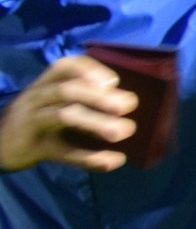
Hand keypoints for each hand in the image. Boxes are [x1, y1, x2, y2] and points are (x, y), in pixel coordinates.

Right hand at [0, 56, 140, 173]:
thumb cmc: (36, 117)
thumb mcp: (50, 101)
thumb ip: (78, 96)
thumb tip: (126, 100)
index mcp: (44, 84)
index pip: (63, 66)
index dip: (89, 69)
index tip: (113, 81)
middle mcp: (37, 98)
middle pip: (66, 91)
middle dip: (99, 96)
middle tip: (129, 104)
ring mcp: (33, 122)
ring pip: (64, 116)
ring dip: (96, 122)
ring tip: (125, 131)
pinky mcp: (35, 148)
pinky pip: (64, 152)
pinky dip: (90, 158)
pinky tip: (114, 161)